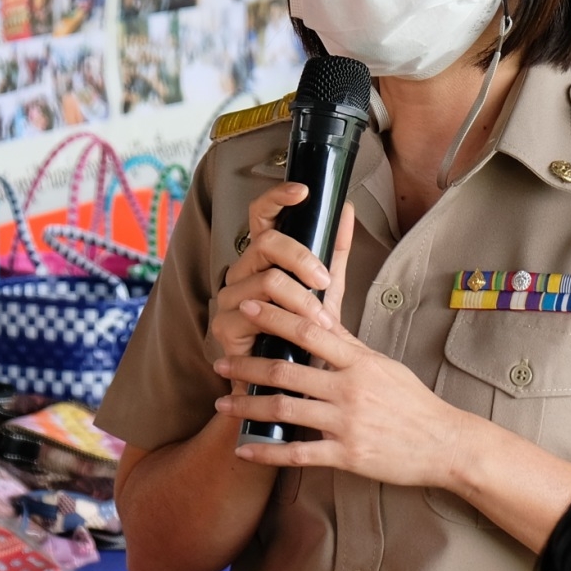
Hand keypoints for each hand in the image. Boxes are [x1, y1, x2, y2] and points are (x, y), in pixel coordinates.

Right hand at [209, 182, 355, 368]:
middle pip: (266, 242)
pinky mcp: (224, 324)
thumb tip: (346, 210)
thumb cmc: (305, 331)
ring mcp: (230, 296)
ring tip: (322, 319)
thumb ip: (335, 250)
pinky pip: (255, 311)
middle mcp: (242, 270)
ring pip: (266, 279)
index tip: (303, 191)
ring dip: (301, 298)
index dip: (277, 198)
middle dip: (301, 258)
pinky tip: (301, 331)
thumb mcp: (327, 287)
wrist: (292, 379)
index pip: (261, 215)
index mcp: (263, 256)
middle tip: (324, 280)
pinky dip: (285, 319)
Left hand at [213, 297, 473, 491]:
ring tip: (222, 406)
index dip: (274, 318)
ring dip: (248, 408)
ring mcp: (347, 423)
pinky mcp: (347, 455)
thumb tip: (320, 317)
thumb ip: (348, 346)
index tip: (248, 308)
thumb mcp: (383, 364)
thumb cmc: (413, 402)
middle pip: (287, 371)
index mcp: (359, 361)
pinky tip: (244, 451)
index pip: (309, 331)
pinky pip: (298, 453)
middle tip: (219, 362)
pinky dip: (267, 452)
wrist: (444, 443)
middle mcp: (349, 389)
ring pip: (285, 410)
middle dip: (248, 367)